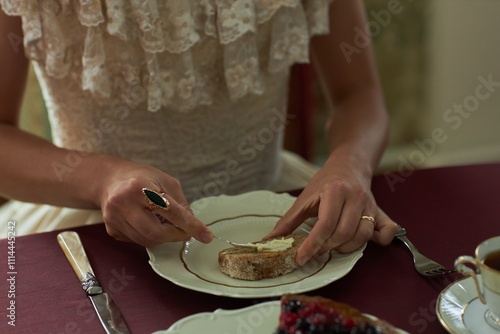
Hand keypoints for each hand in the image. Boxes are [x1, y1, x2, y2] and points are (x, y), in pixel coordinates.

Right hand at [97, 157, 212, 247]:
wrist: (110, 179)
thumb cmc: (141, 177)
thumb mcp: (166, 181)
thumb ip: (180, 203)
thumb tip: (192, 225)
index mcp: (139, 187)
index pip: (170, 211)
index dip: (190, 225)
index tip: (206, 235)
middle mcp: (122, 203)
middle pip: (155, 233)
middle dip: (175, 235)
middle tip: (184, 230)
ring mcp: (113, 219)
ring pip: (147, 241)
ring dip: (162, 236)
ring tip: (163, 220)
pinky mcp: (111, 230)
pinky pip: (137, 241)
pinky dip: (149, 236)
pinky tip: (148, 221)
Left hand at [266, 159, 396, 265]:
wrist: (349, 165)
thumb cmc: (325, 182)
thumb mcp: (304, 198)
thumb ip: (288, 221)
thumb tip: (269, 240)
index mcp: (335, 192)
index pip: (325, 225)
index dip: (312, 245)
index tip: (301, 258)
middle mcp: (355, 197)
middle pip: (343, 233)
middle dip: (327, 247)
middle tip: (316, 250)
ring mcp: (370, 205)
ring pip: (362, 235)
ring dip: (345, 247)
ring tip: (332, 245)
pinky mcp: (380, 211)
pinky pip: (386, 231)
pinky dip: (378, 240)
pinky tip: (359, 241)